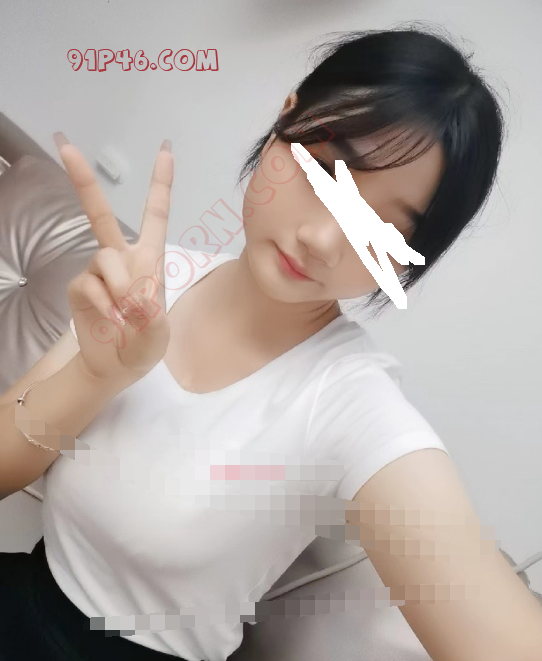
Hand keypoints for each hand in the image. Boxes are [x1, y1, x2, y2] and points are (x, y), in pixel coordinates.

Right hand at [56, 133, 173, 384]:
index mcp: (149, 258)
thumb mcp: (158, 334)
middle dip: (82, 180)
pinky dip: (104, 305)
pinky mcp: (78, 287)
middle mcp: (120, 258)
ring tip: (128, 316)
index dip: (161, 183)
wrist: (117, 367)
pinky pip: (89, 285)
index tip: (165, 149)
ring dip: (121, 289)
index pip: (156, 215)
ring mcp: (97, 272)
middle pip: (100, 215)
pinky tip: (113, 323)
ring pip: (105, 260)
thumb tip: (134, 295)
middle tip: (63, 143)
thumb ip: (151, 314)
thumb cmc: (145, 345)